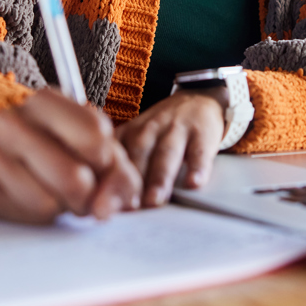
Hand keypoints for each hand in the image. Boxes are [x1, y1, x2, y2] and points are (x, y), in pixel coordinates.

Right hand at [0, 88, 141, 223]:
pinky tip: (40, 197)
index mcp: (44, 101)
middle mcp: (11, 121)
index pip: (95, 135)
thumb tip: (104, 210)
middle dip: (88, 194)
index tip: (99, 161)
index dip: (106, 160)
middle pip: (72, 177)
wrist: (11, 149)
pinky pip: (27, 216)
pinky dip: (42, 216)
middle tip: (84, 189)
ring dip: (63, 206)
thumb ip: (119, 175)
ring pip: (47, 202)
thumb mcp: (98, 147)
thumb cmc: (63, 145)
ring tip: (60, 191)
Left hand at [116, 89, 225, 207]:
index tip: (104, 203)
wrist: (198, 98)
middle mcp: (149, 129)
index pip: (115, 155)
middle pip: (138, 153)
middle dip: (131, 180)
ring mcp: (176, 130)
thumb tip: (105, 201)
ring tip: (155, 200)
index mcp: (129, 132)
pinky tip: (194, 183)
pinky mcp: (202, 133)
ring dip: (159, 178)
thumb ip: (122, 163)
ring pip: (166, 153)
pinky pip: (199, 151)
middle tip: (126, 207)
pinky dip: (197, 168)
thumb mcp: (138, 138)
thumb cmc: (163, 130)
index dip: (108, 178)